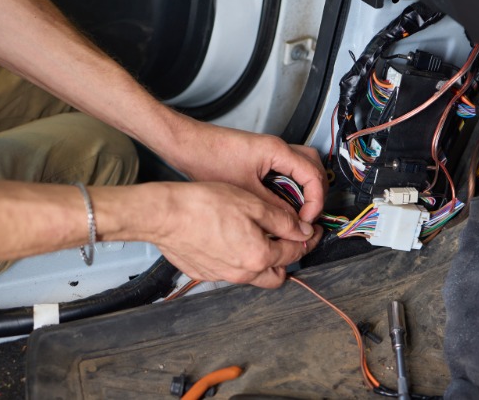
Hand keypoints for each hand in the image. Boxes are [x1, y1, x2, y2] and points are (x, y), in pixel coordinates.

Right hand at [128, 182, 322, 287]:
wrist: (165, 215)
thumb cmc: (204, 205)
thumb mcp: (252, 203)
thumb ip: (282, 220)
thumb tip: (303, 230)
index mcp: (259, 255)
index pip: (295, 251)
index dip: (308, 239)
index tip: (313, 230)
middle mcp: (243, 273)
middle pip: (277, 275)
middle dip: (287, 258)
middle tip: (289, 238)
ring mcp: (222, 276)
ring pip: (254, 276)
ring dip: (264, 262)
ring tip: (261, 238)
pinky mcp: (205, 272)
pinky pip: (232, 271)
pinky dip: (240, 260)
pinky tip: (234, 240)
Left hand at [160, 118, 327, 222]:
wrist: (186, 146)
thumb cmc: (208, 158)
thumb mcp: (245, 191)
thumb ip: (273, 207)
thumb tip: (293, 223)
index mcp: (277, 151)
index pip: (313, 176)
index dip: (315, 201)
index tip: (307, 219)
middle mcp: (278, 148)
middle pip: (314, 168)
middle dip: (316, 194)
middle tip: (308, 216)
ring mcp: (270, 152)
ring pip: (303, 167)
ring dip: (305, 189)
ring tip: (299, 211)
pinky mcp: (262, 158)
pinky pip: (287, 170)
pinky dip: (291, 186)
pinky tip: (282, 202)